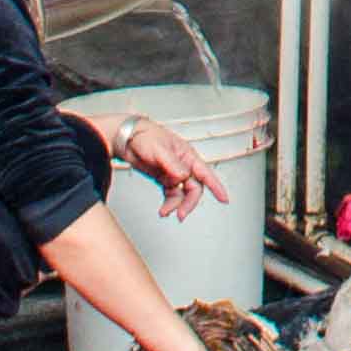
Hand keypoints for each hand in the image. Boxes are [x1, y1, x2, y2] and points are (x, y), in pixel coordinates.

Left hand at [98, 112, 226, 213]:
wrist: (127, 139)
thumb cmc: (145, 136)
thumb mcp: (159, 149)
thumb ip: (172, 164)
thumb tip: (184, 175)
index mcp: (187, 155)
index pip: (205, 172)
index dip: (216, 186)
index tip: (224, 199)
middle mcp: (183, 165)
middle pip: (194, 188)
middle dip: (189, 203)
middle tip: (181, 214)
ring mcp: (173, 173)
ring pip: (182, 194)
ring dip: (176, 205)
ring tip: (165, 212)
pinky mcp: (164, 179)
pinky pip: (171, 195)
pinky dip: (168, 203)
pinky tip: (163, 209)